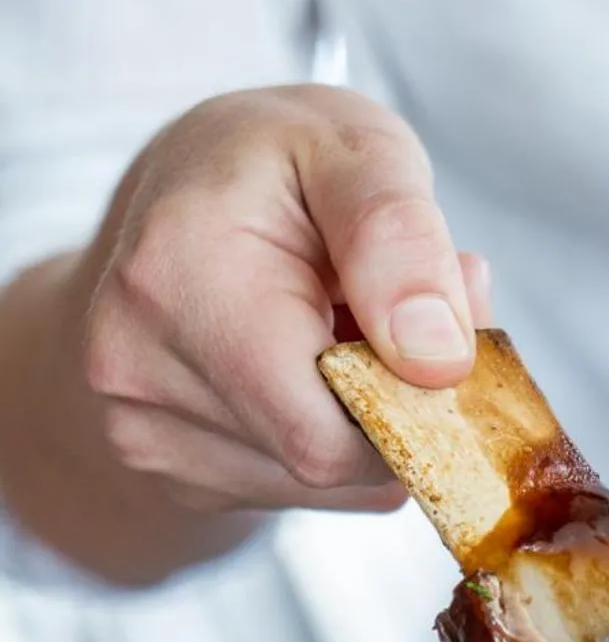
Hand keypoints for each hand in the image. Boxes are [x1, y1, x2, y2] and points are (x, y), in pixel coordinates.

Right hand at [78, 85, 489, 514]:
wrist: (178, 195)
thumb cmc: (276, 163)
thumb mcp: (359, 149)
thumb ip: (401, 239)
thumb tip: (439, 362)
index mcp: (178, 275)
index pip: (322, 433)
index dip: (410, 404)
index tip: (444, 334)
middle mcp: (132, 364)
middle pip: (322, 463)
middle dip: (392, 406)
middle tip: (400, 323)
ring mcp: (137, 427)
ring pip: (317, 487)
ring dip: (361, 425)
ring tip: (338, 332)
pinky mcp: (161, 465)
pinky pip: (291, 491)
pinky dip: (327, 441)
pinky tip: (304, 371)